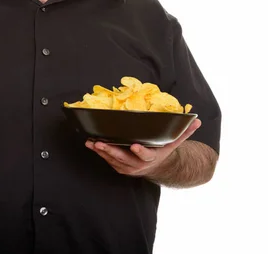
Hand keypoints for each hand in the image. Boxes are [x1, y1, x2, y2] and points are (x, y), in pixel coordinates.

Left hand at [85, 118, 201, 177]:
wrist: (156, 167)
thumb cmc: (162, 151)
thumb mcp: (173, 143)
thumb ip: (183, 132)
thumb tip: (197, 120)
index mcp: (152, 157)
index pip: (146, 155)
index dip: (140, 152)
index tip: (134, 146)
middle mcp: (139, 165)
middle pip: (123, 158)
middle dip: (111, 151)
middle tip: (100, 142)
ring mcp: (127, 167)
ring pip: (112, 160)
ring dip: (101, 151)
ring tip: (91, 142)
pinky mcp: (119, 167)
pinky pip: (108, 160)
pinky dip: (99, 152)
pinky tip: (91, 144)